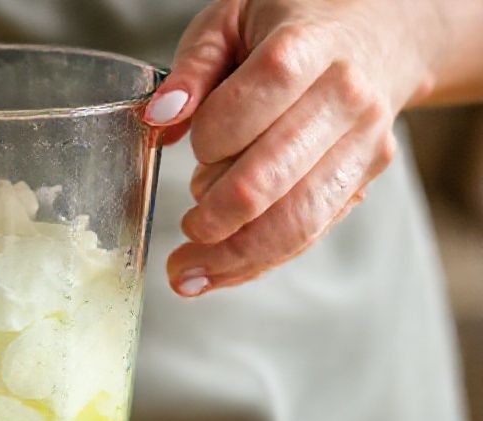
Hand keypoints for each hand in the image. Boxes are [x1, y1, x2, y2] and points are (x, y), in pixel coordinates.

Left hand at [145, 0, 444, 296]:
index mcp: (304, 49)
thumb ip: (192, 68)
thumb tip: (159, 118)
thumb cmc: (291, 22)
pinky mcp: (364, 178)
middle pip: (271, 178)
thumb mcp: (232, 19)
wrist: (380, 31)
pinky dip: (262, 261)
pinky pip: (312, 232)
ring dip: (236, 256)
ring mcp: (361, 143)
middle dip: (216, 217)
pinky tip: (222, 273)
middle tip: (184, 229)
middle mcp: (342, 98)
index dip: (208, 141)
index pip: (246, 110)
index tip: (192, 148)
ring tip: (188, 275)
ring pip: (297, 219)